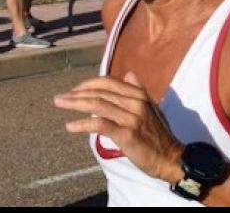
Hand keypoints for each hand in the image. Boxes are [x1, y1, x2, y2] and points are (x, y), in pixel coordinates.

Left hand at [53, 71, 182, 182]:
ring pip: (98, 105)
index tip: (75, 89)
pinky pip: (100, 124)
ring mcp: (131, 118)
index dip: (89, 83)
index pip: (110, 82)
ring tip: (60, 104)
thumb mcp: (151, 108)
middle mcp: (136, 102)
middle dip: (77, 93)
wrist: (170, 156)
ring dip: (75, 104)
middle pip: (101, 92)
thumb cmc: (158, 134)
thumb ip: (139, 91)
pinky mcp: (126, 134)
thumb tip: (129, 74)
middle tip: (59, 98)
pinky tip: (70, 126)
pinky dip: (83, 124)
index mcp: (140, 95)